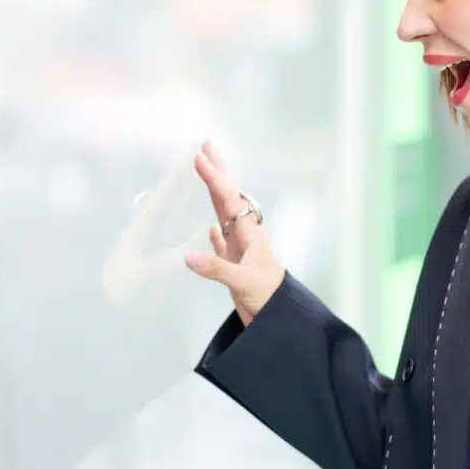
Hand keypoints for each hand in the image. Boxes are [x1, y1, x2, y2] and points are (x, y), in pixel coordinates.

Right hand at [183, 142, 285, 325]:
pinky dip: (215, 235)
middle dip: (218, 173)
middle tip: (206, 147)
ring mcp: (241, 252)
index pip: (229, 200)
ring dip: (214, 195)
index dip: (214, 178)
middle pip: (229, 198)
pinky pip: (222, 245)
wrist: (282, 321)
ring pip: (224, 217)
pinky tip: (209, 230)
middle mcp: (245, 238)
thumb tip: (187, 255)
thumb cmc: (269, 299)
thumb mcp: (243, 282)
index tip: (199, 157)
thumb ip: (216, 268)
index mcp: (249, 235)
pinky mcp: (236, 268)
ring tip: (206, 175)